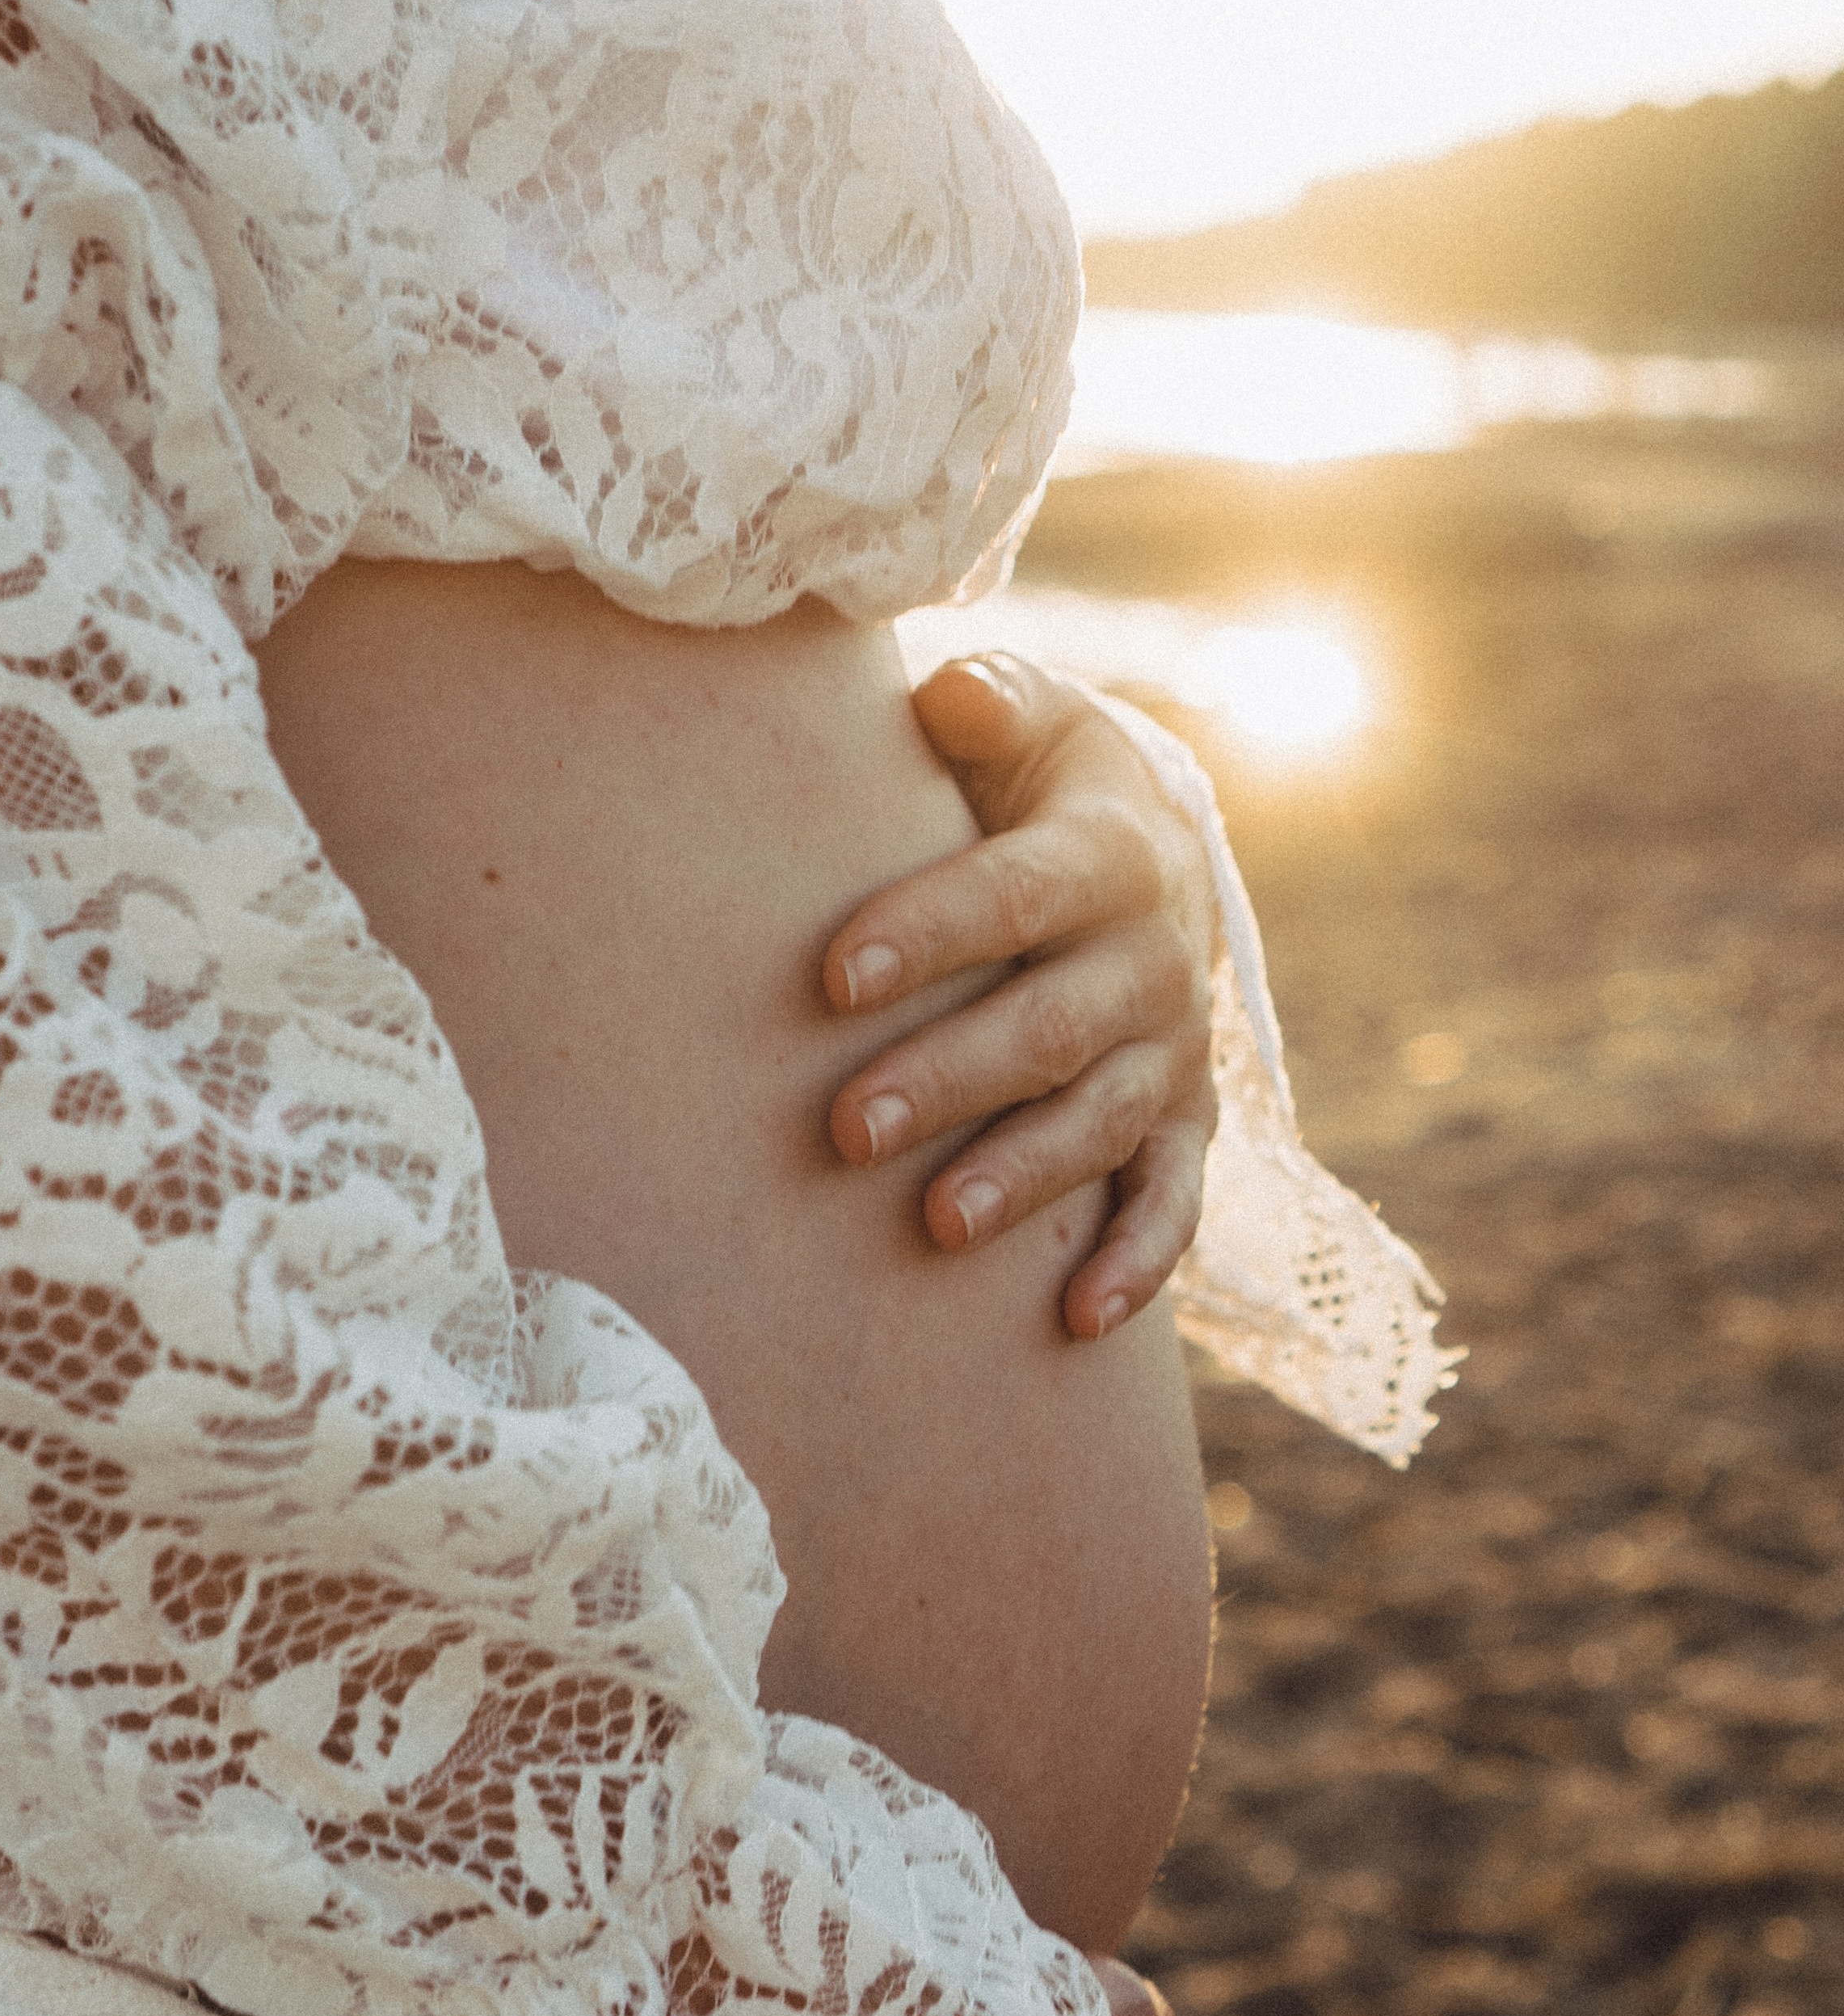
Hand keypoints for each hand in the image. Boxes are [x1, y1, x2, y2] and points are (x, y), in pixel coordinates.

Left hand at [823, 654, 1216, 1337]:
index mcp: (1112, 852)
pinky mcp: (1182, 1121)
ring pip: (1101, 1121)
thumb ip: (986, 705)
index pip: (1016, 894)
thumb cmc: (1043, 783)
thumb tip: (949, 694)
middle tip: (846, 1127)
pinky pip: (1173, 1199)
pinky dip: (1138, 1261)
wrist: (1153, 850)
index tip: (833, 974)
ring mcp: (1173, 1049)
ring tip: (936, 1226)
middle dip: (952, 1078)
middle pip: (1052, 1026)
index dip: (930, 931)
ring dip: (1024, 1177)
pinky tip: (1076, 1320)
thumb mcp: (1028, 720)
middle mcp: (1155, 957)